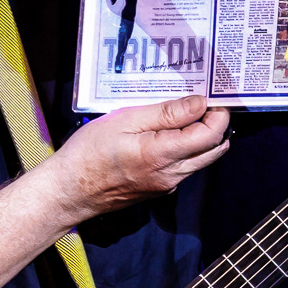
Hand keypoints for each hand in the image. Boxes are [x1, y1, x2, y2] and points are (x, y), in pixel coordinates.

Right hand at [46, 95, 229, 224]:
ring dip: (201, 137)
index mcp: (162, 155)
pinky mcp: (159, 189)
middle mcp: (172, 176)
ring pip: (201, 160)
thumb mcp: (125, 120)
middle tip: (202, 103)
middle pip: (214, 150)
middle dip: (216, 125)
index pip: (211, 135)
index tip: (209, 96)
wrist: (70, 190)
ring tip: (182, 114)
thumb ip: (166, 113)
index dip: (217, 114)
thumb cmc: (89, 152)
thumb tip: (199, 104)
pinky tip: (166, 133)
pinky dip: (185, 149)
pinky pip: (184, 167)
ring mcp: (167, 186)